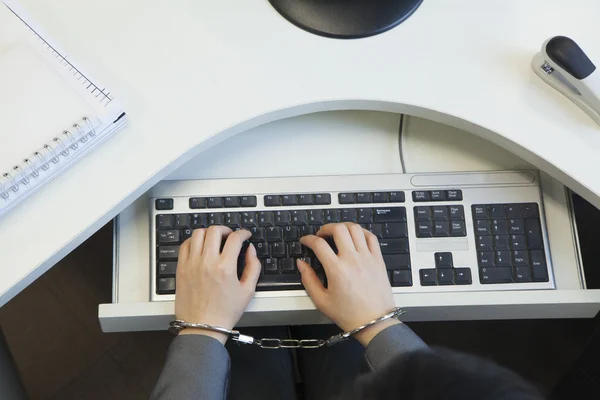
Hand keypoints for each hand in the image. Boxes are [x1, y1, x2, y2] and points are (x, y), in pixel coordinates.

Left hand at [175, 226, 260, 343]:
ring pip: (198, 234)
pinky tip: (200, 246)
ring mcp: (192, 264)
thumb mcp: (248, 291)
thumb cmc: (225, 312)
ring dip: (209, 233)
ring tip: (215, 239)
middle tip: (230, 236)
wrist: (203, 326)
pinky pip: (184, 245)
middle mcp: (207, 262)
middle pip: (215, 230)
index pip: (235, 238)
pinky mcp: (181, 269)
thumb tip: (251, 250)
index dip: (243, 233)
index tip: (245, 235)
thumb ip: (253, 267)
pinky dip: (193, 241)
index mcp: (225, 267)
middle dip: (226, 229)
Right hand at [298, 223, 399, 345]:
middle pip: (338, 229)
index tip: (305, 241)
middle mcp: (352, 260)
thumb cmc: (349, 314)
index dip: (308, 239)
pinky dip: (362, 231)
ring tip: (337, 233)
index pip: (318, 244)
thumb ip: (308, 280)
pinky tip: (356, 236)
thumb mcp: (321, 301)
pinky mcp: (378, 260)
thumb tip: (302, 264)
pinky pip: (371, 237)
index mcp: (336, 269)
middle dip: (326, 228)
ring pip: (355, 229)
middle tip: (321, 235)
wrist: (374, 322)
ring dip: (343, 226)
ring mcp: (367, 258)